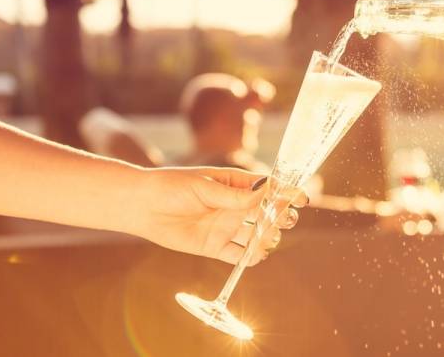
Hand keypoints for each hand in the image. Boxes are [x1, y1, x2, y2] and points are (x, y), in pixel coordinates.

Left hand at [126, 167, 302, 264]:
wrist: (143, 206)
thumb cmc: (172, 186)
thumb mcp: (204, 187)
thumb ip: (233, 196)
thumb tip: (264, 194)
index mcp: (237, 184)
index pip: (269, 188)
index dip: (287, 193)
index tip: (301, 199)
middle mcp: (236, 206)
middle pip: (268, 214)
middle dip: (280, 218)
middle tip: (282, 221)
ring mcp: (227, 227)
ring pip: (257, 236)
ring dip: (266, 238)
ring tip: (263, 238)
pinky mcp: (216, 246)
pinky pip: (239, 255)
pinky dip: (249, 257)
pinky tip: (253, 255)